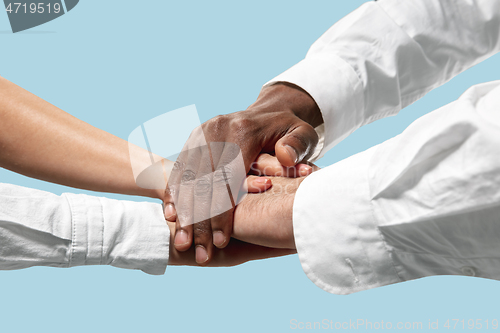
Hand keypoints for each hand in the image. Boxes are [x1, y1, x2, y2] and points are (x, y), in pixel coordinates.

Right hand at [165, 83, 322, 264]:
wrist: (271, 109)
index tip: (221, 242)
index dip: (223, 213)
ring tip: (181, 244)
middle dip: (200, 222)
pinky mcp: (194, 139)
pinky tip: (170, 216)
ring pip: (188, 178)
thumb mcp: (303, 134)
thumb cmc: (290, 130)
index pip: (228, 178)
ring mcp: (203, 133)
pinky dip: (175, 194)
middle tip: (200, 254)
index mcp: (243, 130)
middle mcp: (217, 129)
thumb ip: (297, 145)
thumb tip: (285, 157)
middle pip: (204, 182)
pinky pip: (181, 169)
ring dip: (184, 214)